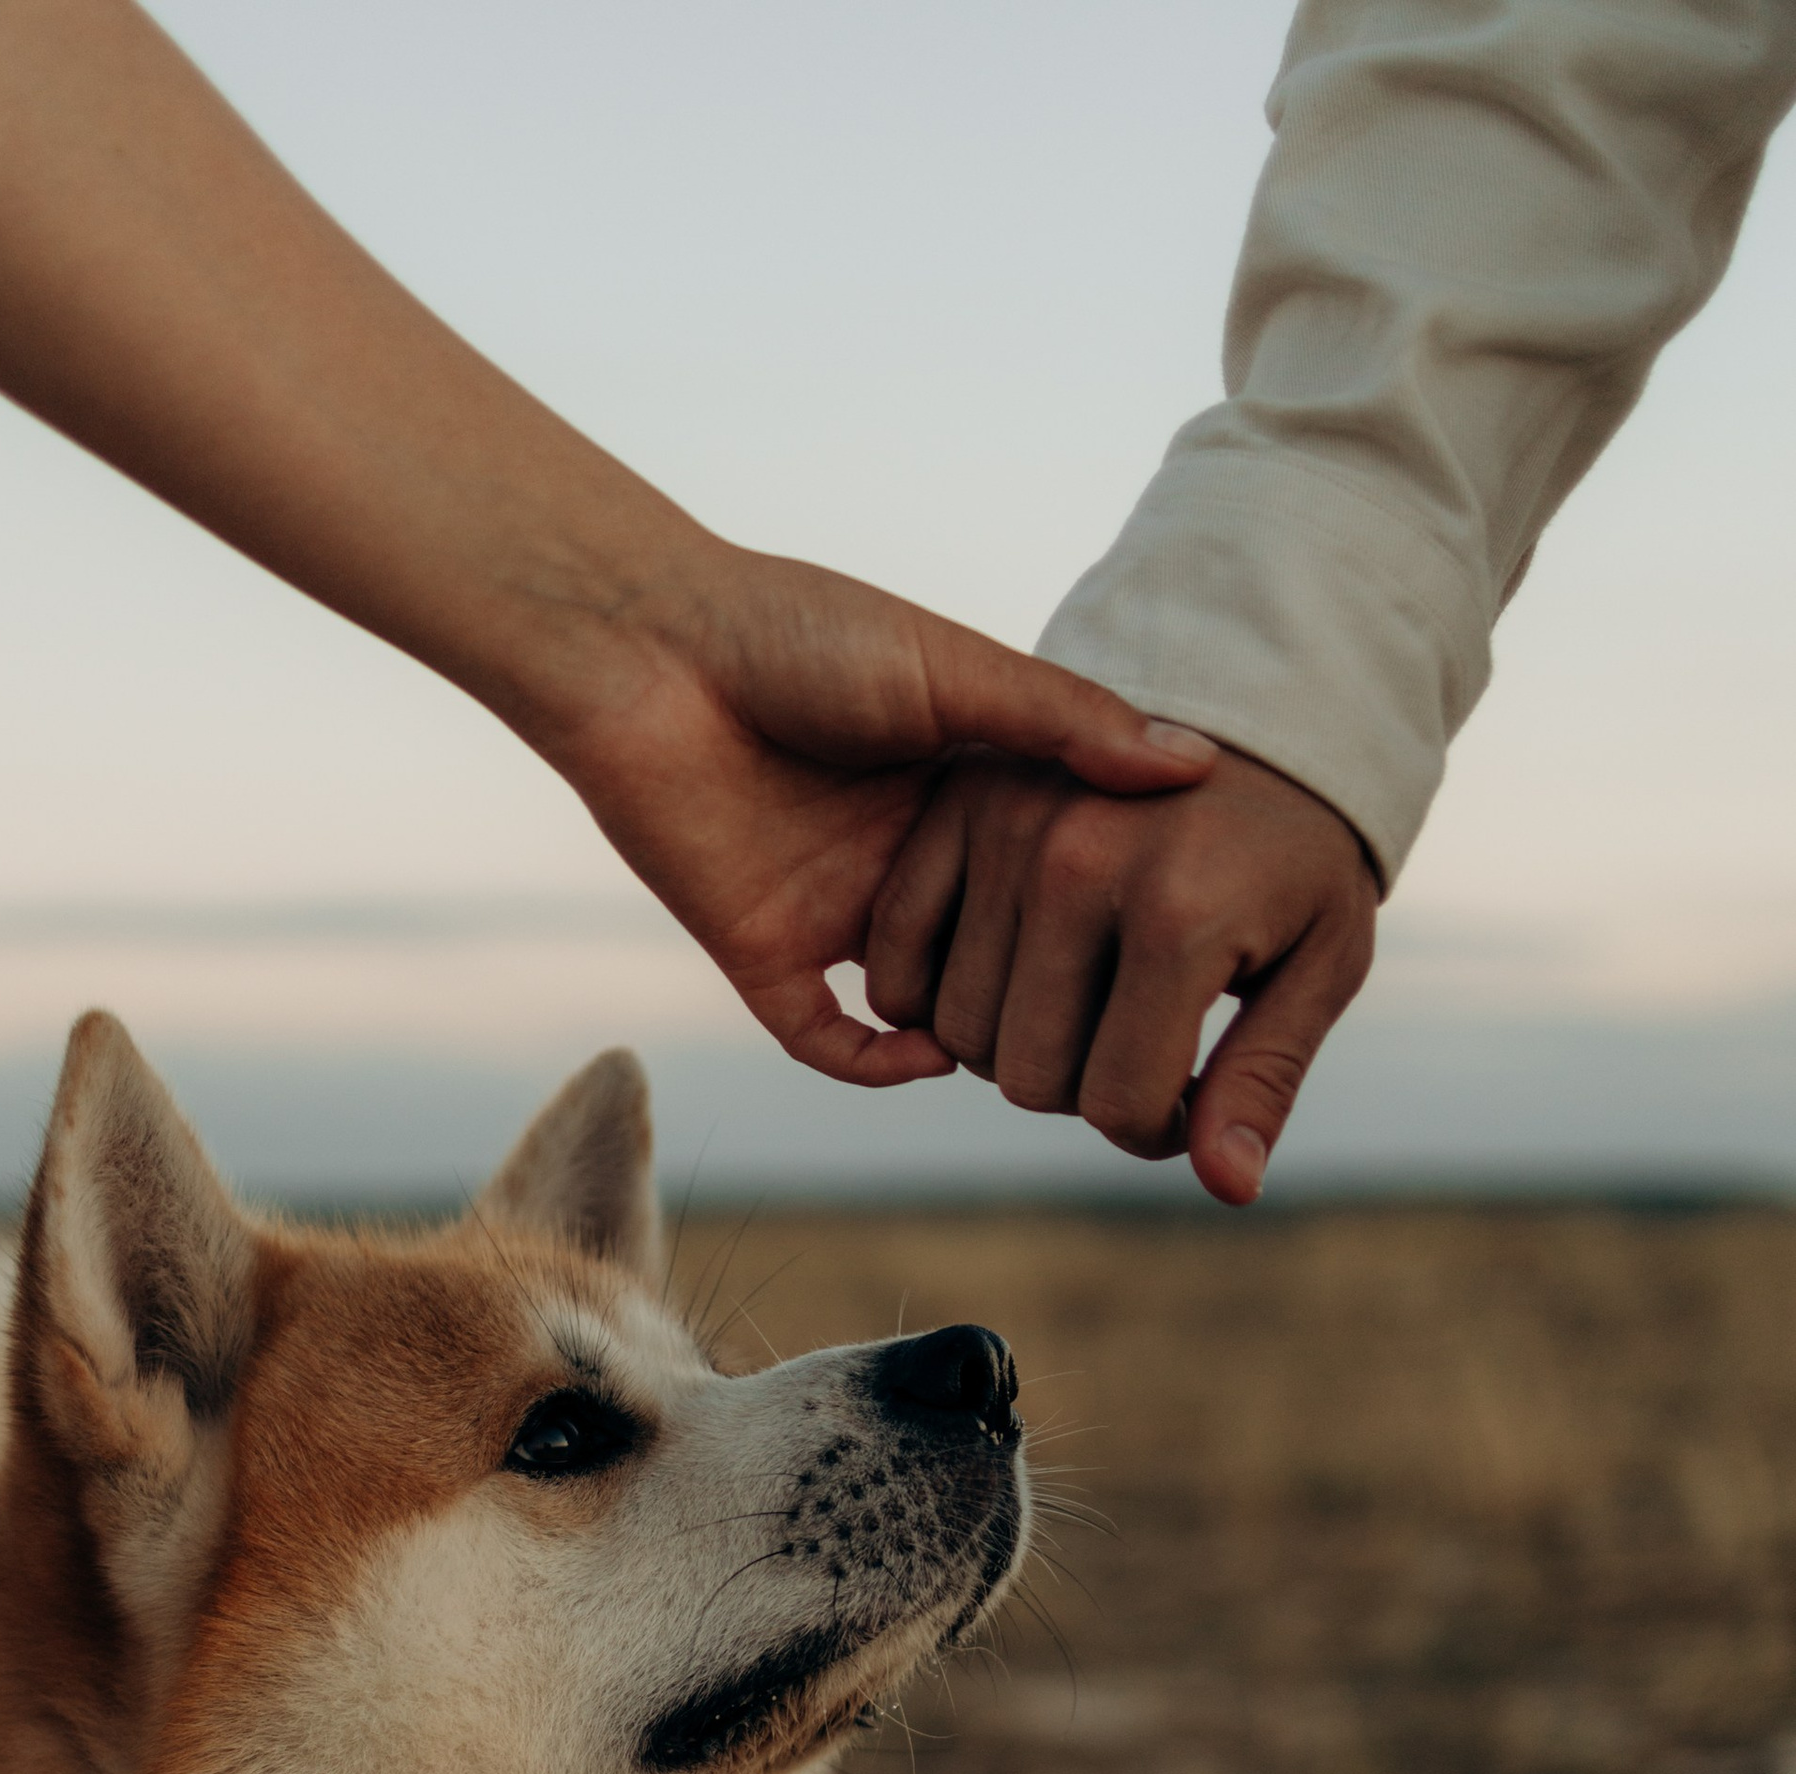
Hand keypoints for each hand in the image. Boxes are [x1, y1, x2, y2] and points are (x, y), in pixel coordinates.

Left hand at [534, 545, 1217, 1088]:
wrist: (652, 650)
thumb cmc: (802, 634)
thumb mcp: (959, 672)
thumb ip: (1068, 725)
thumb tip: (1197, 767)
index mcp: (959, 792)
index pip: (1052, 879)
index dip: (1107, 916)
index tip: (1177, 951)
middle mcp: (904, 861)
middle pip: (995, 956)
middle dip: (1048, 999)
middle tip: (1120, 1037)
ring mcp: (837, 912)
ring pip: (921, 1009)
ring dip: (971, 1039)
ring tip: (1038, 1056)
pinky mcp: (766, 955)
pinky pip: (831, 1042)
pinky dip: (880, 1063)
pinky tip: (935, 1057)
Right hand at [863, 739, 1376, 1193]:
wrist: (1258, 716)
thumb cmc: (1298, 861)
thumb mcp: (1319, 966)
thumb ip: (1264, 1079)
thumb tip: (1227, 1187)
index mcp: (1179, 914)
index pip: (1121, 1104)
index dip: (1156, 1130)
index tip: (1190, 1094)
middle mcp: (1078, 866)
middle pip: (1029, 1079)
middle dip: (1084, 1090)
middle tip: (1135, 1043)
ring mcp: (1007, 830)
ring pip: (959, 1035)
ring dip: (1014, 1046)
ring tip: (1082, 1005)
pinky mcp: (958, 806)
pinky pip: (900, 964)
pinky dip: (934, 1000)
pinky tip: (1005, 983)